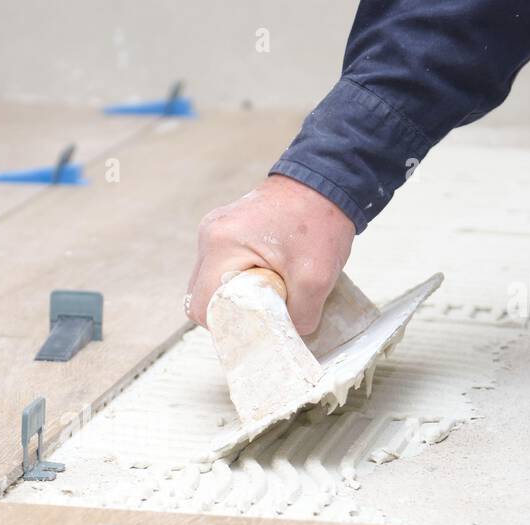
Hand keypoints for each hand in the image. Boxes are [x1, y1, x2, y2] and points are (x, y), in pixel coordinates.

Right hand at [186, 174, 354, 334]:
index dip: (224, 327)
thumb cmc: (320, 222)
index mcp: (222, 244)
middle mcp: (210, 235)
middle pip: (201, 296)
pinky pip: (222, 268)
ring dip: (234, 298)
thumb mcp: (316, 279)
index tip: (251, 331)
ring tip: (265, 297)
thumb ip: (299, 318)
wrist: (329, 181)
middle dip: (229, 314)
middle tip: (259, 318)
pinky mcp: (226, 230)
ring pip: (211, 284)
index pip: (201, 306)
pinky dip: (239, 281)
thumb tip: (287, 337)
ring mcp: (214, 231)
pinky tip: (264, 281)